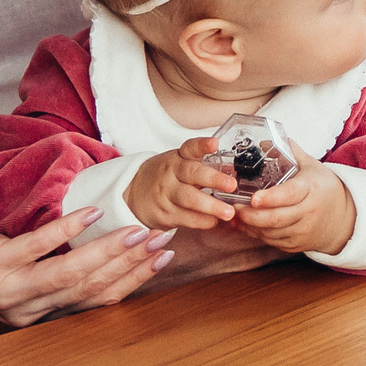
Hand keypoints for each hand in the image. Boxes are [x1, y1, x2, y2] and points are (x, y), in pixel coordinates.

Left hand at [0, 209, 171, 324]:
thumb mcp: (12, 280)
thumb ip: (48, 272)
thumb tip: (93, 250)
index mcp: (37, 313)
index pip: (97, 299)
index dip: (134, 279)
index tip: (163, 256)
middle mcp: (27, 309)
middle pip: (92, 289)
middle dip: (133, 264)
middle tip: (163, 239)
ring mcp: (10, 290)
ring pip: (72, 274)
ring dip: (110, 252)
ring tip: (137, 231)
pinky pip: (38, 248)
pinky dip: (68, 231)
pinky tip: (90, 215)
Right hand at [125, 137, 239, 230]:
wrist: (132, 194)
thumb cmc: (165, 177)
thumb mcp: (178, 164)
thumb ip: (202, 166)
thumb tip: (233, 170)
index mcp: (177, 158)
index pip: (190, 148)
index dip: (202, 145)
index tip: (214, 143)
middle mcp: (170, 173)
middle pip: (191, 174)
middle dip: (213, 179)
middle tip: (232, 185)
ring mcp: (165, 194)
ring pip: (188, 199)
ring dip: (210, 206)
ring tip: (229, 212)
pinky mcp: (163, 214)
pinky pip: (184, 218)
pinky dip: (200, 221)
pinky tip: (213, 221)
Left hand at [231, 159, 355, 255]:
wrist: (343, 217)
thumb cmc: (323, 187)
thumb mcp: (312, 166)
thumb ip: (289, 151)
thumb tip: (264, 138)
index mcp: (311, 189)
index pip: (290, 195)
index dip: (271, 198)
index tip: (253, 198)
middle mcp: (309, 212)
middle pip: (276, 218)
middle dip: (251, 216)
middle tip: (234, 207)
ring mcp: (304, 231)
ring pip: (272, 233)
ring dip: (250, 226)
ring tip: (235, 215)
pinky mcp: (298, 244)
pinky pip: (273, 242)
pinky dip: (257, 235)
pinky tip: (245, 226)